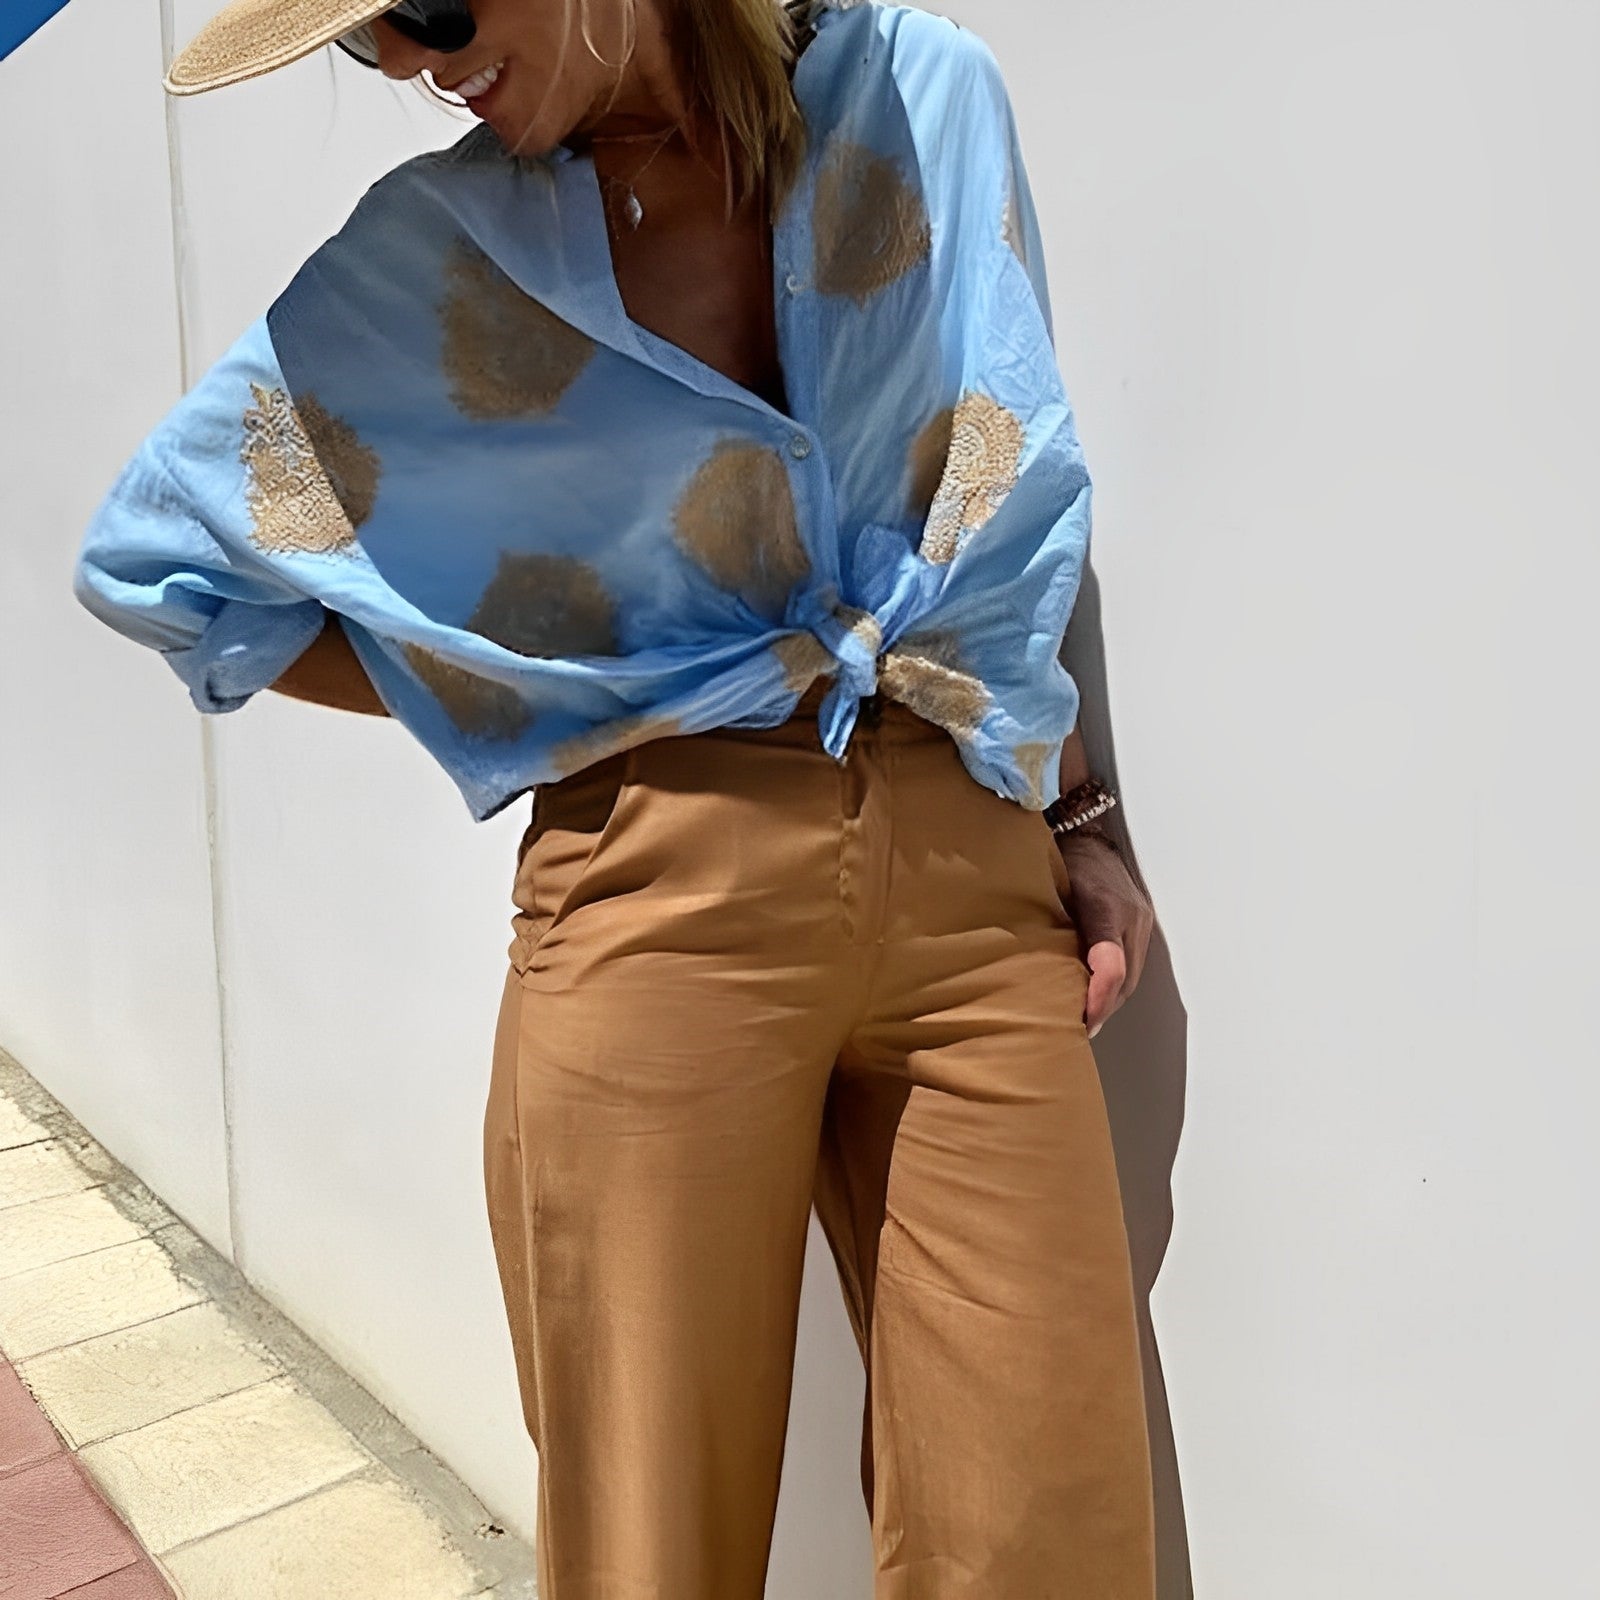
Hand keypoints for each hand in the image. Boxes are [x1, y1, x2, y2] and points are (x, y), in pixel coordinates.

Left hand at [1054, 830, 1152, 1037]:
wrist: (1086, 833)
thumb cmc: (1058, 861)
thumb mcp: (1043, 893)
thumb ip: (1041, 931)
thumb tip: (1029, 978)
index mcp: (1105, 908)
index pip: (1111, 967)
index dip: (1098, 1000)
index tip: (1083, 1021)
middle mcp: (1131, 916)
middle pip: (1125, 980)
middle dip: (1103, 1009)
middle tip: (1078, 1029)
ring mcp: (1141, 920)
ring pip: (1132, 976)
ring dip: (1110, 999)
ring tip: (1085, 1018)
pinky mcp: (1141, 922)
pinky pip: (1133, 962)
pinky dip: (1116, 983)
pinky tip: (1096, 993)